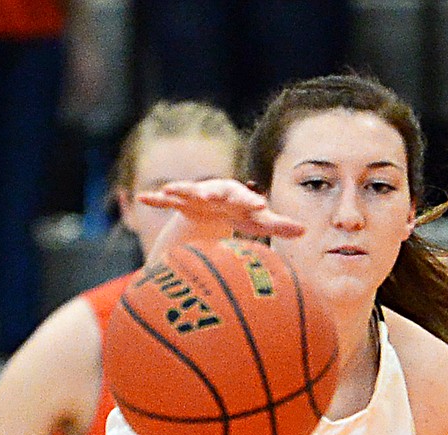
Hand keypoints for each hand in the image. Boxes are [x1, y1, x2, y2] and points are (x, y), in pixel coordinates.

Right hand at [138, 179, 305, 239]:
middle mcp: (217, 192)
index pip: (246, 198)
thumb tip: (305, 231)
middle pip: (215, 190)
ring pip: (187, 191)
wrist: (215, 206)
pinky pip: (166, 199)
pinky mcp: (179, 201)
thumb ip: (280, 226)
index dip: (252, 201)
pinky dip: (156, 198)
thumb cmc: (241, 214)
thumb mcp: (259, 222)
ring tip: (170, 190)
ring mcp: (196, 195)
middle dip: (213, 191)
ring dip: (180, 189)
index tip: (261, 205)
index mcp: (238, 196)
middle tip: (212, 195)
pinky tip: (142, 198)